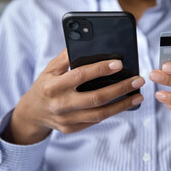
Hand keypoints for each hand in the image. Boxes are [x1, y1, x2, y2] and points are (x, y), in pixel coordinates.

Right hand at [2, 48, 144, 144]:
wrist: (32, 113)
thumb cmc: (45, 85)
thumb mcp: (50, 69)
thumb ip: (66, 57)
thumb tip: (85, 41)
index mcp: (53, 85)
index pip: (80, 75)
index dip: (100, 69)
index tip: (119, 63)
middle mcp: (60, 104)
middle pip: (96, 98)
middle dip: (120, 88)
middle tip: (138, 80)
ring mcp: (66, 119)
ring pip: (100, 114)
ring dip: (122, 104)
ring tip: (138, 95)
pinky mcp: (72, 129)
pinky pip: (96, 121)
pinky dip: (112, 112)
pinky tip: (124, 104)